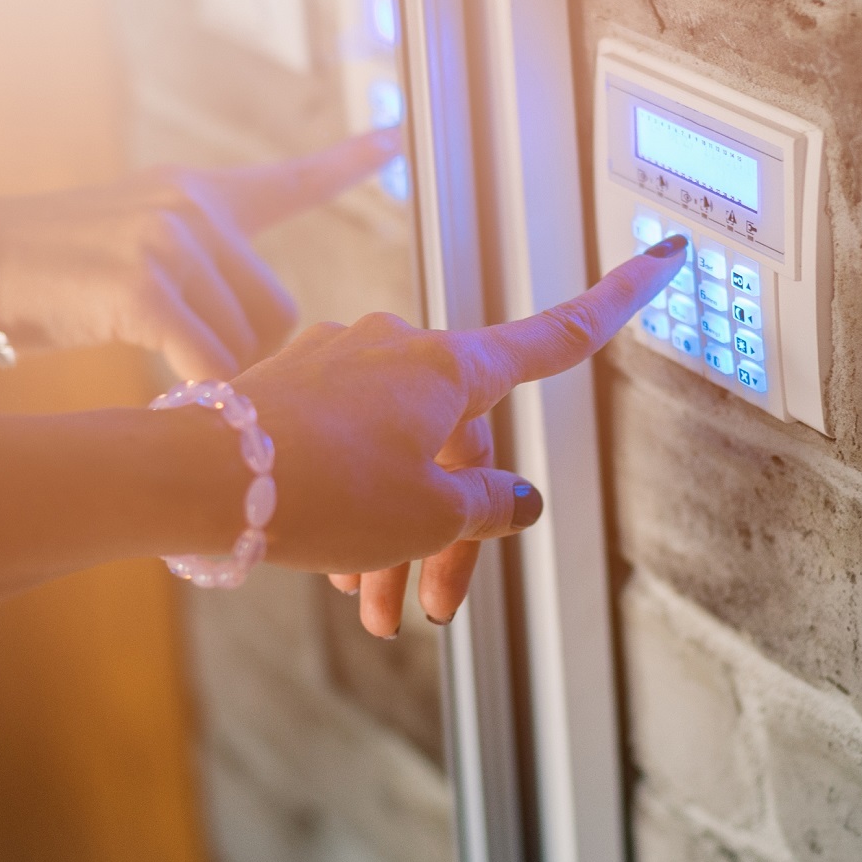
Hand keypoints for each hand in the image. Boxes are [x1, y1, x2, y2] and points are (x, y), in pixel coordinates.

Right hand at [0, 129, 399, 378]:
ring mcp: (168, 241)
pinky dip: (197, 399)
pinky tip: (165, 404)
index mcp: (196, 194)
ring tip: (155, 372)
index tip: (397, 136)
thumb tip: (262, 342)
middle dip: (249, 358)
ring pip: (247, 348)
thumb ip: (199, 275)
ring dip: (214, 382)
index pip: (289, 180)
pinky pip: (209, 366)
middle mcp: (192, 206)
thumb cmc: (43, 280)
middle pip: (279, 313)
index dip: (347, 162)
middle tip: (191, 371)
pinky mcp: (142, 285)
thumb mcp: (132, 252)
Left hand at [238, 234, 688, 637]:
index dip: (619, 300)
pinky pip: (347, 449)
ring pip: (398, 455)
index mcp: (451, 368)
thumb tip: (515, 501)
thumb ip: (488, 507)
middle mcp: (399, 350)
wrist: (197, 480)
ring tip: (374, 609)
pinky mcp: (293, 387)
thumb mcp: (428, 516)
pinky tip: (336, 569)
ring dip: (397, 536)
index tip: (664, 252)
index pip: (556, 336)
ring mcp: (341, 363)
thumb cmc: (321, 492)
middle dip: (455, 529)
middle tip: (436, 607)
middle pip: (461, 443)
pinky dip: (354, 507)